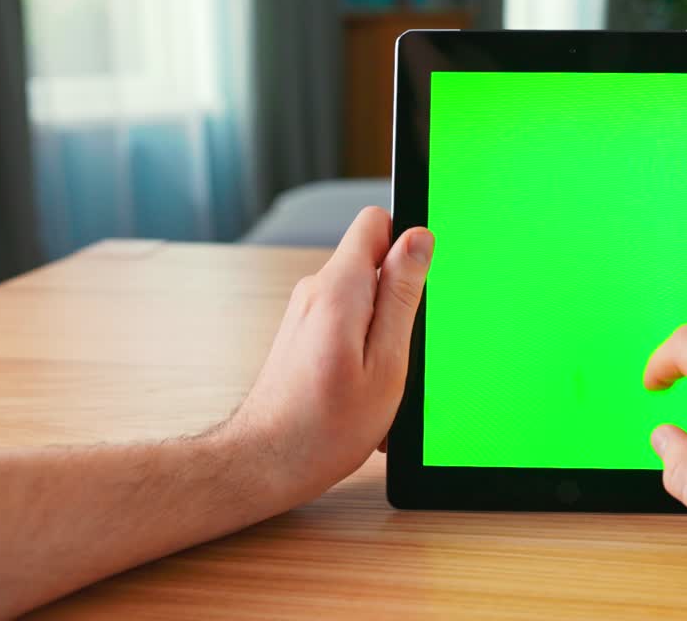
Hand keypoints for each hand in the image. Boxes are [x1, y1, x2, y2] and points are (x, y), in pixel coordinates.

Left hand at [226, 207, 432, 506]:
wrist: (264, 463)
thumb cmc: (326, 427)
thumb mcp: (388, 362)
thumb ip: (403, 295)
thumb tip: (418, 240)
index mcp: (340, 289)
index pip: (377, 222)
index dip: (408, 244)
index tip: (422, 284)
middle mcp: (316, 291)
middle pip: (374, 262)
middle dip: (401, 300)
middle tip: (402, 352)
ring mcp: (306, 312)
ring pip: (364, 297)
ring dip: (383, 334)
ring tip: (381, 381)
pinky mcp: (303, 333)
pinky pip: (347, 322)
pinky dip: (364, 351)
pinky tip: (363, 390)